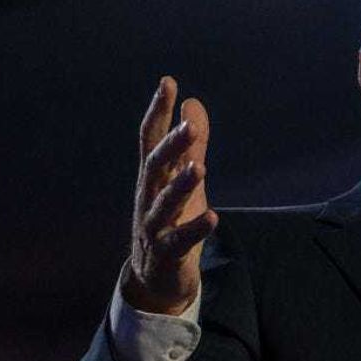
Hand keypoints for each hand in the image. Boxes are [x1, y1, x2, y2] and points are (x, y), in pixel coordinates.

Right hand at [122, 76, 217, 315]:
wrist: (155, 277)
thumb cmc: (171, 219)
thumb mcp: (183, 178)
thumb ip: (192, 143)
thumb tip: (193, 103)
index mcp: (152, 177)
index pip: (149, 139)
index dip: (158, 111)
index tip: (168, 82)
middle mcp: (148, 197)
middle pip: (155, 167)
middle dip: (171, 146)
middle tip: (189, 127)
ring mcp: (155, 226)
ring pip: (164, 203)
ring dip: (181, 186)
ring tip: (200, 168)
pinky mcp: (167, 252)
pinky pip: (179, 240)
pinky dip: (194, 228)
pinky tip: (212, 217)